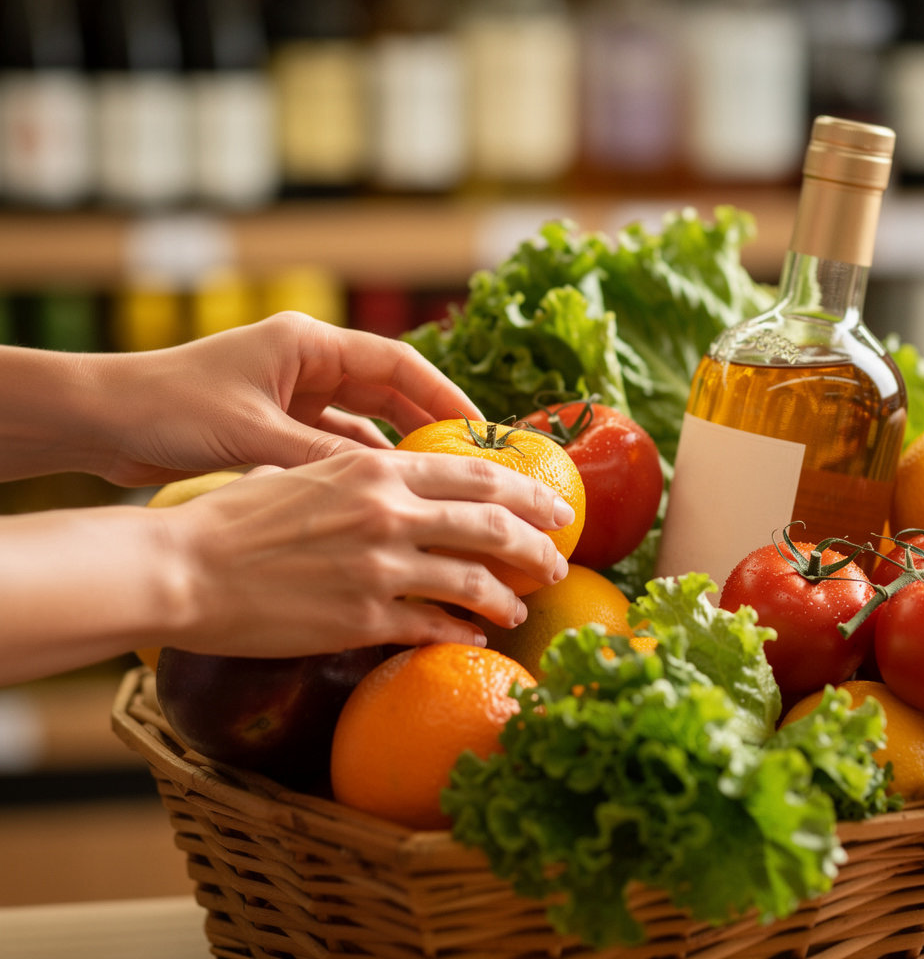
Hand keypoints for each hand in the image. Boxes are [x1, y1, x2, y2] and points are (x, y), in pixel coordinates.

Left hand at [92, 312, 481, 484]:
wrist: (104, 421)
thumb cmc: (171, 408)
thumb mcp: (254, 434)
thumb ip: (320, 457)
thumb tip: (385, 488)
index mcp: (307, 344)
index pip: (398, 363)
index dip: (444, 394)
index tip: (480, 429)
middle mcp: (306, 364)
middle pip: (388, 392)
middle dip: (429, 425)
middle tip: (472, 465)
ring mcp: (292, 395)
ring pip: (363, 422)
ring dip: (395, 450)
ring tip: (438, 486)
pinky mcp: (276, 424)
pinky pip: (333, 445)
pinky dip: (357, 467)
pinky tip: (383, 495)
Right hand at [153, 449, 574, 655]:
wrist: (186, 566)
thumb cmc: (238, 516)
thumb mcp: (310, 471)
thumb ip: (366, 478)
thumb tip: (410, 488)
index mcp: (377, 467)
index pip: (478, 474)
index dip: (528, 492)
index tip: (557, 507)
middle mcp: (389, 511)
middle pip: (494, 526)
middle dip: (539, 545)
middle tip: (558, 560)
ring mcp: (380, 567)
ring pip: (475, 581)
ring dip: (509, 597)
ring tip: (522, 609)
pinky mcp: (362, 619)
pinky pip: (434, 627)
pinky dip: (464, 632)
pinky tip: (475, 637)